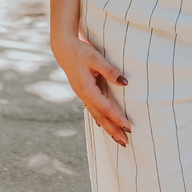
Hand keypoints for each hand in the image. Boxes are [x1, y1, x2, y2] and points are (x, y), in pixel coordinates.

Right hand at [52, 31, 131, 146]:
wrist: (63, 48)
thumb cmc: (80, 51)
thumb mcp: (96, 58)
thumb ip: (110, 71)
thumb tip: (125, 83)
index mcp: (86, 89)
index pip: (105, 108)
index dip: (117, 118)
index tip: (129, 127)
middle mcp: (83, 95)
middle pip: (100, 117)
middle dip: (113, 130)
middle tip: (126, 143)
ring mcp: (82, 95)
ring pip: (96, 116)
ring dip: (108, 128)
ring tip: (118, 139)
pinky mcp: (83, 92)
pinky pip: (93, 110)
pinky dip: (100, 120)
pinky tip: (104, 126)